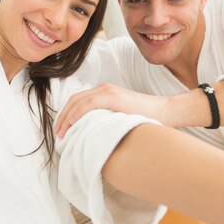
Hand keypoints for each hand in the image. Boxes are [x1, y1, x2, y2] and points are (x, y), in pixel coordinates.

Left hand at [54, 83, 169, 137]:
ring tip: (62, 132)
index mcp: (105, 92)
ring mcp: (108, 91)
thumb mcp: (121, 116)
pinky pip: (89, 103)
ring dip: (67, 117)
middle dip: (63, 116)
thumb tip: (92, 134)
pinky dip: (78, 112)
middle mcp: (104, 89)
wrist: (165, 110)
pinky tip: (73, 123)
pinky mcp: (113, 97)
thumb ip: (106, 119)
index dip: (66, 113)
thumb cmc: (146, 118)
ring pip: (78, 101)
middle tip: (58, 132)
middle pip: (74, 100)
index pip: (78, 100)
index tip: (61, 128)